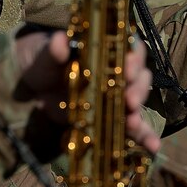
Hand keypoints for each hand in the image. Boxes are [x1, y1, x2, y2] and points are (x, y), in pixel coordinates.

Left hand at [16, 30, 160, 154]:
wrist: (34, 86)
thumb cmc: (45, 60)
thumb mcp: (46, 53)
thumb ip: (53, 49)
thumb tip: (59, 40)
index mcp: (107, 49)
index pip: (130, 49)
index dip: (133, 58)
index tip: (127, 69)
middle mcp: (118, 71)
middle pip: (139, 77)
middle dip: (138, 89)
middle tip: (129, 100)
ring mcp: (116, 96)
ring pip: (138, 102)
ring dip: (140, 113)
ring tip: (132, 124)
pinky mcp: (111, 118)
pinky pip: (133, 127)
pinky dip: (145, 137)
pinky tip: (152, 146)